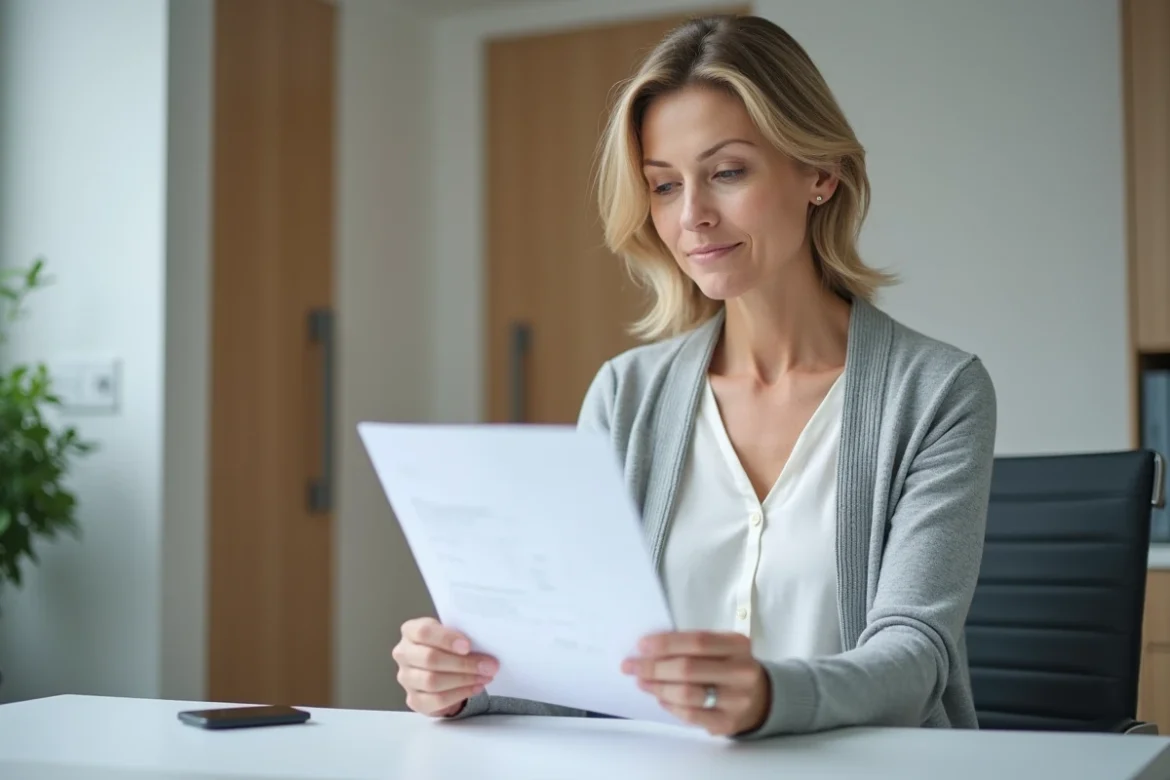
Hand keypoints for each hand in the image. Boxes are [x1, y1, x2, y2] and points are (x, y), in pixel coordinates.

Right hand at [392, 617, 497, 716]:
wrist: (441, 669)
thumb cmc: (448, 646)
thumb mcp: (452, 634)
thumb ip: (461, 636)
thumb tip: (484, 646)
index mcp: (410, 631)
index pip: (423, 632)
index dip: (446, 639)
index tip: (468, 646)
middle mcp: (403, 654)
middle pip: (430, 659)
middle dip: (463, 663)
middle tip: (488, 666)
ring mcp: (406, 678)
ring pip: (432, 681)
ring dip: (464, 680)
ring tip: (485, 676)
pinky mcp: (414, 699)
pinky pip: (436, 700)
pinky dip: (460, 694)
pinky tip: (476, 687)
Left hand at [621, 631, 769, 735]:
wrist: (761, 697)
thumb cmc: (729, 666)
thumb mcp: (721, 648)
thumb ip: (691, 645)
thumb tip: (648, 649)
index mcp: (738, 645)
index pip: (697, 641)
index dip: (666, 643)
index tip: (641, 645)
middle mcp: (741, 671)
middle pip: (688, 668)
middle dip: (653, 667)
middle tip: (631, 665)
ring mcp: (736, 699)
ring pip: (686, 694)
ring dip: (657, 687)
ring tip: (642, 681)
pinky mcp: (727, 722)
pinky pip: (690, 715)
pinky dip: (670, 705)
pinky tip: (660, 697)